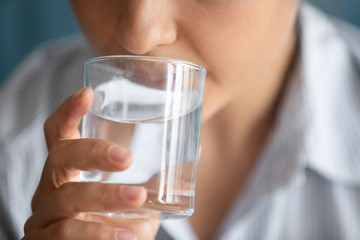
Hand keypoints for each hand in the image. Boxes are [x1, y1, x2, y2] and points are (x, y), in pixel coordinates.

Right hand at [22, 87, 158, 239]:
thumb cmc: (118, 225)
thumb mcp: (138, 200)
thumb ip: (159, 178)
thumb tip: (195, 149)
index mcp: (69, 172)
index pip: (59, 134)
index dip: (69, 111)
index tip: (88, 93)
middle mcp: (51, 190)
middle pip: (59, 157)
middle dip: (92, 152)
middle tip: (127, 157)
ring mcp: (44, 217)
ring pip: (66, 198)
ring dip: (104, 196)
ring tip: (138, 198)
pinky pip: (67, 235)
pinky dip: (99, 235)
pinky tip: (127, 238)